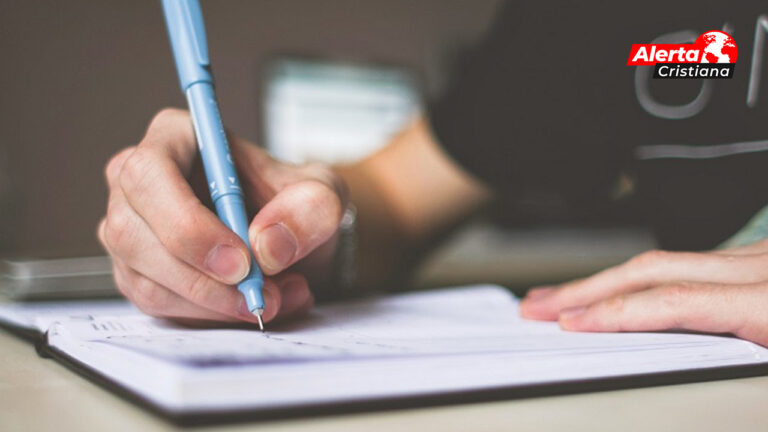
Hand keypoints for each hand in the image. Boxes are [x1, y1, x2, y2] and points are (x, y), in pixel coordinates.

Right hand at [98, 108, 346, 324]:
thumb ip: (309, 209)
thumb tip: (267, 246)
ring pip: (146, 280)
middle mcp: (138, 182)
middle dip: (202, 278)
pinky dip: (211, 316)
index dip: (187, 223)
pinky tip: (252, 305)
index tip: (240, 261)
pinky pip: (159, 306)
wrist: (291, 239)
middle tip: (260, 295)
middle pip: (132, 234)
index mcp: (175, 137)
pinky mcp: (137, 274)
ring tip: (276, 298)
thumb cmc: (295, 203)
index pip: (149, 174)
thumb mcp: (323, 194)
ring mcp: (130, 230)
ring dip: (215, 303)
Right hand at [520, 239, 767, 345]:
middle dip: (587, 287)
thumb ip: (748, 364)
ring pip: (666, 259)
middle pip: (653, 269)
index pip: (673, 302)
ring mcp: (760, 258)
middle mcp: (761, 268)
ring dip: (608, 279)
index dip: (614, 312)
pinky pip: (691, 262)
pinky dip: (646, 276)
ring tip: (566, 297)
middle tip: (539, 304)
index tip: (569, 324)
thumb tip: (686, 385)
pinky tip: (623, 288)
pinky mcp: (761, 259)